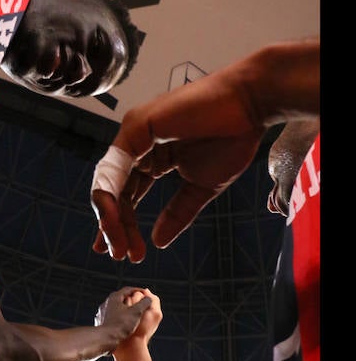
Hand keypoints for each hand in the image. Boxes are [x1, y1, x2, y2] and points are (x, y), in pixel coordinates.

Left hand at [91, 133, 261, 260]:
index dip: (122, 225)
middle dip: (112, 227)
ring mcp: (134, 134)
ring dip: (109, 216)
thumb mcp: (200, 187)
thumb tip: (158, 242)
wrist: (251, 106)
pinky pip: (116, 164)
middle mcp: (137, 146)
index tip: (125, 253)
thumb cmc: (232, 137)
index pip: (127, 196)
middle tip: (117, 254)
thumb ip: (177, 213)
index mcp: (150, 159)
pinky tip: (114, 217)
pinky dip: (111, 191)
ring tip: (117, 244)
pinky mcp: (138, 125)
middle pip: (114, 192)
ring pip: (109, 181)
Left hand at [94, 287, 151, 343]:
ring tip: (134, 313)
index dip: (139, 291)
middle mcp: (107, 303)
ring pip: (117, 308)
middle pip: (122, 298)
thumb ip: (144, 303)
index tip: (145, 294)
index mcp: (114, 297)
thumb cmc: (121, 324)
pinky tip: (126, 323)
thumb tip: (149, 299)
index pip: (128, 289)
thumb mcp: (136, 312)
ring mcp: (103, 312)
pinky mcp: (102, 321)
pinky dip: (121, 317)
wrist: (107, 338)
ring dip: (126, 309)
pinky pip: (114, 316)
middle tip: (141, 302)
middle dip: (132, 299)